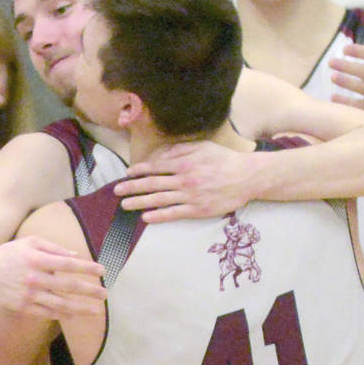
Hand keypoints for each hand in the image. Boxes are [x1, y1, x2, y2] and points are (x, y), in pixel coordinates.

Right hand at [0, 236, 105, 318]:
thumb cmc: (8, 254)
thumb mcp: (29, 242)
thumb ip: (53, 248)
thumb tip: (75, 255)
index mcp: (38, 259)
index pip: (68, 264)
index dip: (87, 267)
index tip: (103, 271)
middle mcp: (35, 277)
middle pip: (68, 286)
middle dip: (89, 290)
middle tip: (105, 294)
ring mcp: (29, 294)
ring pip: (60, 303)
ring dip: (80, 308)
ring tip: (95, 311)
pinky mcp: (23, 306)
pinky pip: (46, 312)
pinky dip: (61, 315)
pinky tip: (74, 315)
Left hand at [119, 141, 260, 222]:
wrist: (247, 177)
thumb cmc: (224, 160)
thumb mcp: (203, 147)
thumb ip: (181, 150)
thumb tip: (159, 154)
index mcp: (185, 162)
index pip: (156, 167)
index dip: (139, 170)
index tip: (127, 174)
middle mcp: (185, 179)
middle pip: (153, 184)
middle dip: (132, 187)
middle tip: (116, 191)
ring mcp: (191, 196)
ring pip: (160, 199)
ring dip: (140, 202)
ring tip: (125, 205)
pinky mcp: (198, 210)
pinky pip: (174, 213)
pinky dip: (158, 216)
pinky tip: (145, 217)